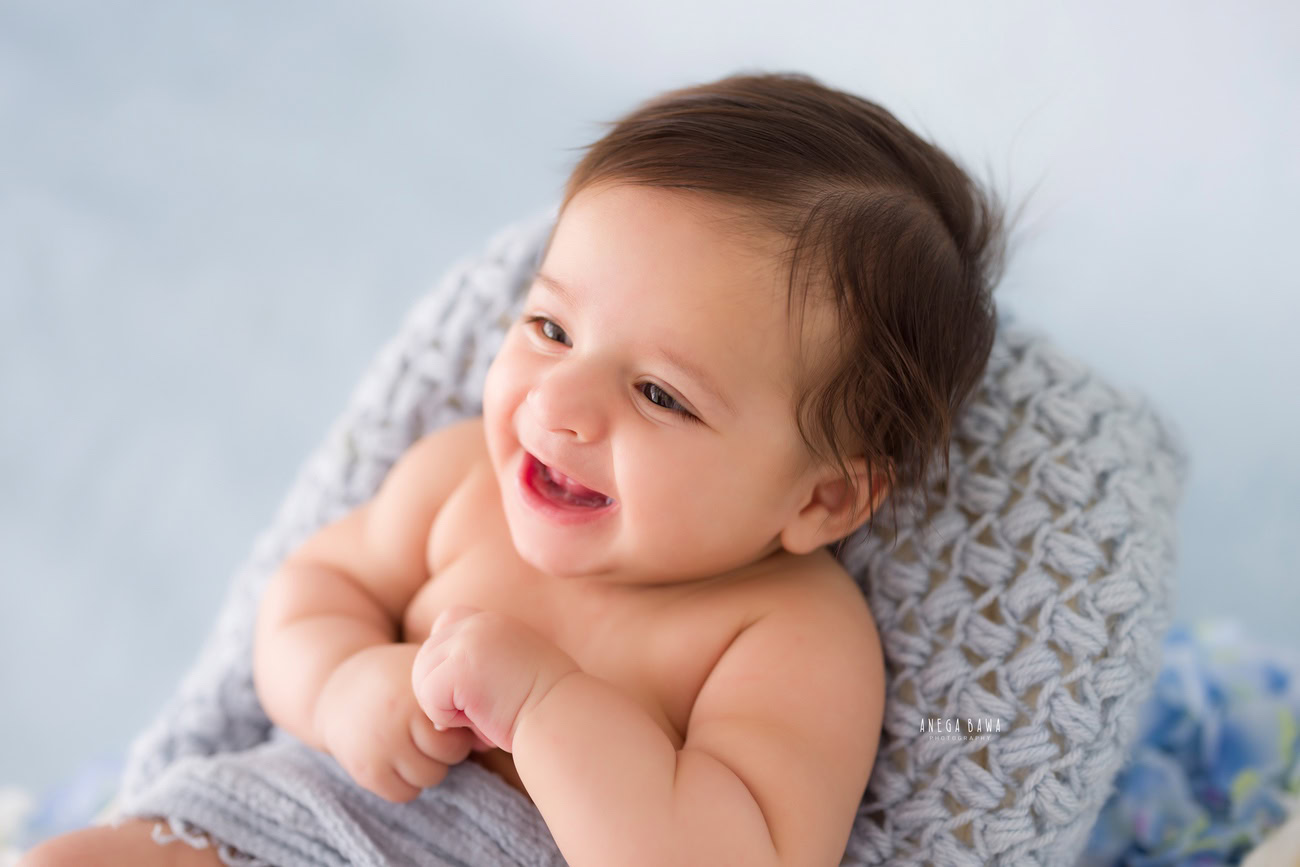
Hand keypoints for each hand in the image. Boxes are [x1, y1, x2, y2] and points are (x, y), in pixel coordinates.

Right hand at [313, 642, 485, 802]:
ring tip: (415, 745)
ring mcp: (380, 747)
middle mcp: (398, 720)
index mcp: (418, 692)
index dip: (461, 727)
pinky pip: (404, 794)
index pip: (463, 728)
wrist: (337, 688)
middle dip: (448, 748)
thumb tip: (489, 738)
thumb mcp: (423, 671)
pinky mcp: (365, 771)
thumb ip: (458, 692)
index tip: (448, 718)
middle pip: (451, 756)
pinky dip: (407, 783)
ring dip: (429, 766)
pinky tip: (399, 760)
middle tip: (431, 733)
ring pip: (430, 777)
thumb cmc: (396, 678)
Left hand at [412, 605, 580, 753]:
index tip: (477, 688)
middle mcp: (478, 622)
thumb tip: (429, 689)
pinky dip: (446, 717)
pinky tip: (479, 719)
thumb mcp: (510, 670)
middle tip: (477, 711)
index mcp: (491, 621)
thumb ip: (474, 664)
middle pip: (425, 655)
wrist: (563, 717)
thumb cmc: (541, 708)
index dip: (446, 663)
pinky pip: (427, 695)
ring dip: (444, 705)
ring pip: (422, 675)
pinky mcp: (460, 665)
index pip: (442, 627)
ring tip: (480, 714)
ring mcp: (468, 640)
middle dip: (442, 691)